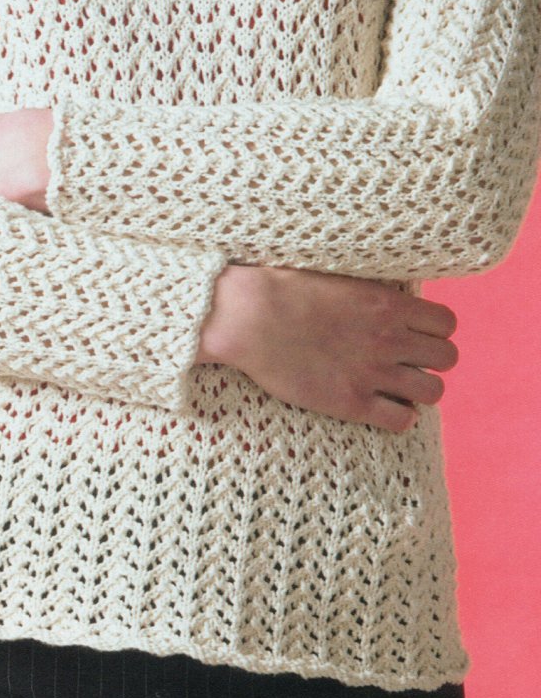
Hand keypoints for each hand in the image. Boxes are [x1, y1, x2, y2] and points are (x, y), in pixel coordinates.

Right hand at [195, 264, 457, 433]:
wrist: (249, 317)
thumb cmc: (285, 289)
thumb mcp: (340, 277)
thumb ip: (373, 291)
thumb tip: (393, 296)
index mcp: (388, 304)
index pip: (447, 323)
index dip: (435, 330)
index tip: (417, 334)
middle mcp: (390, 338)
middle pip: (448, 358)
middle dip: (431, 360)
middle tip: (407, 361)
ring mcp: (373, 373)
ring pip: (434, 392)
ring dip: (420, 390)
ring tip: (398, 387)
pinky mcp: (352, 402)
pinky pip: (403, 420)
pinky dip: (399, 416)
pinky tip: (381, 406)